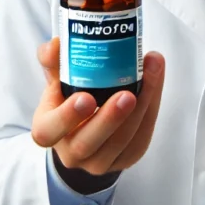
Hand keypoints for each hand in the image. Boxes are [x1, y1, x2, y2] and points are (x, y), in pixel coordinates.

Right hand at [30, 37, 165, 192]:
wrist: (86, 130)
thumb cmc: (68, 100)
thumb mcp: (57, 82)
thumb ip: (54, 62)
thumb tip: (56, 43)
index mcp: (49, 132)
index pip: (48, 131)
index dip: (67, 117)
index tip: (85, 97)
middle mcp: (72, 153)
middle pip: (89, 143)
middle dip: (110, 119)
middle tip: (127, 94)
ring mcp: (100, 161)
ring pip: (122, 141)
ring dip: (140, 108)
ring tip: (152, 74)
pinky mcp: (127, 157)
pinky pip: (140, 137)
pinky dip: (151, 108)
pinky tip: (155, 81)